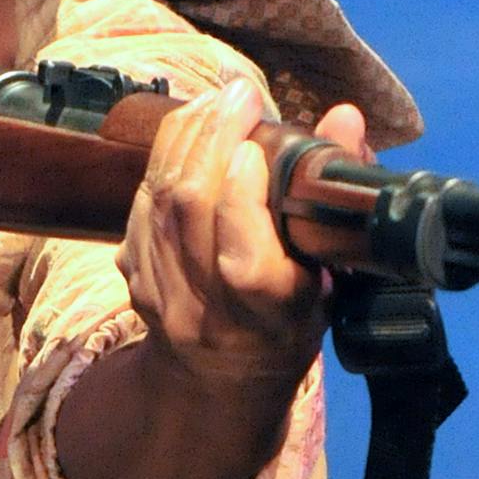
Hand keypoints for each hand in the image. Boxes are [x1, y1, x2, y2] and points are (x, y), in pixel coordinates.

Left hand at [114, 78, 371, 385]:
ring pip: (158, 200)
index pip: (242, 259)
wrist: (219, 382)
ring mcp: (161, 293)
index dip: (241, 195)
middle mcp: (207, 309)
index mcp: (267, 317)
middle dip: (212, 139)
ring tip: (218, 101)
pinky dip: (164, 157)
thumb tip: (345, 116)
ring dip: (186, 137)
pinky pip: (140, 202)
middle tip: (241, 95)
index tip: (257, 147)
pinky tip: (190, 128)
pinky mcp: (134, 273)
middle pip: (190, 211)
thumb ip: (338, 199)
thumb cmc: (289, 324)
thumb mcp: (332, 279)